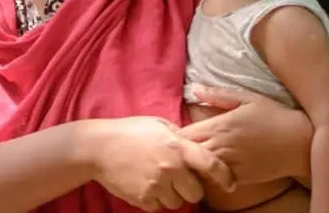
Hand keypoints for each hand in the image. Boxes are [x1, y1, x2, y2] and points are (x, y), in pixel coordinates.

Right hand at [88, 116, 234, 210]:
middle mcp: (170, 168)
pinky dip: (155, 200)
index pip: (210, 164)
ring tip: (157, 180)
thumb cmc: (129, 131)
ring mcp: (157, 185)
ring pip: (178, 203)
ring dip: (172, 195)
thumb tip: (196, 145)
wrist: (98, 147)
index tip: (230, 184)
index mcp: (177, 146)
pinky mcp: (144, 199)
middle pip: (196, 192)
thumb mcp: (158, 124)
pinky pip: (159, 207)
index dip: (224, 176)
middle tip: (177, 178)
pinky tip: (145, 184)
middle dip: (189, 187)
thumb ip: (180, 136)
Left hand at [178, 85, 312, 185]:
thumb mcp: (246, 98)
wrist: (300, 143)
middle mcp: (221, 147)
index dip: (174, 135)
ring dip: (192, 165)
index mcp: (219, 126)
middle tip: (177, 148)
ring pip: (198, 171)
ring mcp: (229, 165)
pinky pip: (215, 181)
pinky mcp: (239, 179)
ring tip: (191, 159)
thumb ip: (217, 95)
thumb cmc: (273, 116)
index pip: (183, 135)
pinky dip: (208, 176)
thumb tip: (193, 88)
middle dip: (179, 152)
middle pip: (186, 155)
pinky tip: (209, 169)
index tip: (173, 133)